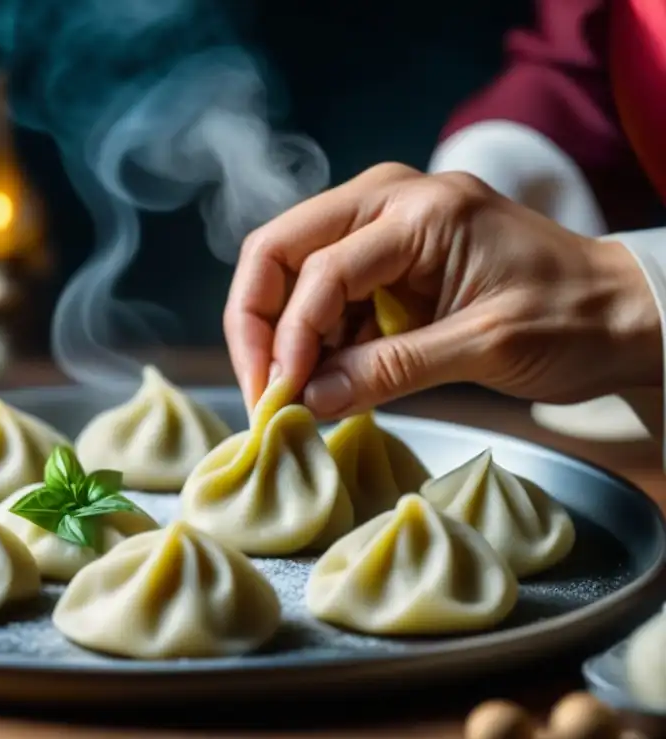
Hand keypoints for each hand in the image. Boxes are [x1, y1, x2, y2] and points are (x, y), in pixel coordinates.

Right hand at [223, 162, 661, 416]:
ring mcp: (383, 225)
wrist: (619, 311)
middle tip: (260, 388)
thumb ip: (391, 370)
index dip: (290, 339)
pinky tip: (323, 378)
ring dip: (281, 333)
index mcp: (420, 210)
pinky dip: (312, 337)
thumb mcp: (486, 347)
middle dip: (257, 321)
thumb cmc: (572, 319)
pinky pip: (322, 292)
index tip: (283, 399)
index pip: (320, 269)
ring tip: (292, 394)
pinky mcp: (385, 258)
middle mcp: (388, 200)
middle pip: (280, 248)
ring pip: (291, 269)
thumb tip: (309, 400)